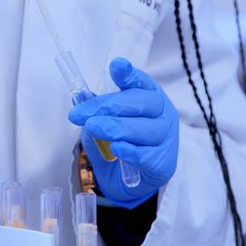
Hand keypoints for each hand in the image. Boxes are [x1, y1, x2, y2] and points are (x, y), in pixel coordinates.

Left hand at [69, 58, 179, 206]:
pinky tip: (116, 148)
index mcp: (148, 95)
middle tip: (81, 113)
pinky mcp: (164, 162)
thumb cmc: (116, 142)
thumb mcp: (101, 122)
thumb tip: (80, 100)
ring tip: (93, 128)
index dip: (129, 74)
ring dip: (117, 127)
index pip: (141, 81)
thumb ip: (94, 110)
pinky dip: (131, 151)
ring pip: (145, 129)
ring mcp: (166, 138)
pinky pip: (147, 155)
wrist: (126, 179)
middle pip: (141, 103)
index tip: (117, 66)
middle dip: (109, 106)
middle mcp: (162, 113)